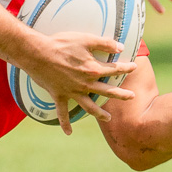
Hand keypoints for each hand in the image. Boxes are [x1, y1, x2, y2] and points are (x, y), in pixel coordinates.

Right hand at [18, 31, 136, 134]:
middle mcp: (85, 84)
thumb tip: (121, 47)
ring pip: (89, 106)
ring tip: (108, 118)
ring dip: (100, 113)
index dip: (125, 68)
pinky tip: (69, 133)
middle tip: (132, 97)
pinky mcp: (59, 95)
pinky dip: (65, 123)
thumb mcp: (85, 39)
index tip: (134, 67)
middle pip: (107, 91)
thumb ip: (104, 43)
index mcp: (93, 69)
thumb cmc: (60, 43)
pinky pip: (63, 113)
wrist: (37, 53)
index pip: (114, 70)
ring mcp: (72, 92)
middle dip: (121, 94)